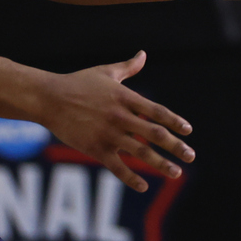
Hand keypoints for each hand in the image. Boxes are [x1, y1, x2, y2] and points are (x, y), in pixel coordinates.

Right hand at [43, 51, 193, 191]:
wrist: (48, 98)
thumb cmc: (78, 83)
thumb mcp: (105, 72)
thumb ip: (128, 67)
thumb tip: (143, 54)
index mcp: (125, 97)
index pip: (156, 111)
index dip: (174, 121)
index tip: (188, 130)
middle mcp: (120, 116)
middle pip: (154, 133)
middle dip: (175, 146)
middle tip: (191, 156)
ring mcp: (108, 134)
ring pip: (139, 152)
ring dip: (160, 163)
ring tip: (176, 173)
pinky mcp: (94, 148)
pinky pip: (116, 166)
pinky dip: (130, 177)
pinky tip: (143, 186)